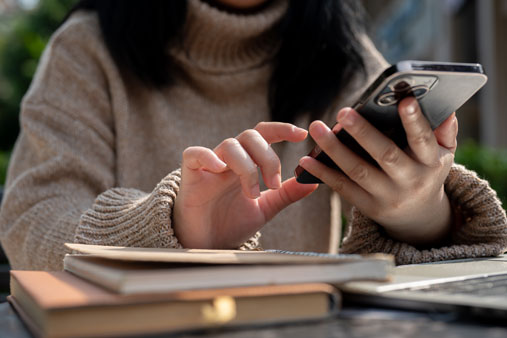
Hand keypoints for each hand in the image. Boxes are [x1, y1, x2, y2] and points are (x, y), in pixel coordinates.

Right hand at [174, 122, 317, 248]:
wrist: (207, 245)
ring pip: (229, 145)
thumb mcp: (265, 208)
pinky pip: (193, 154)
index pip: (263, 135)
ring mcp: (209, 166)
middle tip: (274, 183)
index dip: (282, 129)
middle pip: (249, 136)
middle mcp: (229, 160)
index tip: (302, 135)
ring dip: (247, 167)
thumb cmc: (231, 223)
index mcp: (247, 163)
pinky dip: (207, 156)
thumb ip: (286, 194)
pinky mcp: (190, 176)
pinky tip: (220, 168)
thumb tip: (313, 182)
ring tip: (252, 193)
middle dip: (268, 157)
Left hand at [298, 97, 457, 245]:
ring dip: (334, 149)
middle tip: (343, 112)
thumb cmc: (426, 171)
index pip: (423, 140)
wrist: (417, 216)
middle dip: (364, 133)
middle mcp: (410, 181)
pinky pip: (343, 188)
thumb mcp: (443, 154)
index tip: (405, 100)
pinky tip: (306, 160)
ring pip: (358, 171)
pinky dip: (323, 174)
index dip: (415, 121)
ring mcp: (387, 196)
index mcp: (430, 163)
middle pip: (385, 155)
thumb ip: (445, 132)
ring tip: (317, 128)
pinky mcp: (368, 207)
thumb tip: (446, 109)